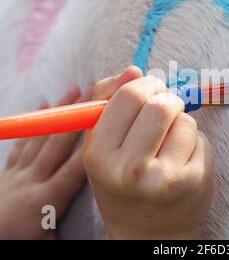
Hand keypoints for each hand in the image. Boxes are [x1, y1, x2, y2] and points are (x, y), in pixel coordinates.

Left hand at [0, 87, 87, 238]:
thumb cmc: (16, 243)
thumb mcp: (48, 241)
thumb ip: (71, 221)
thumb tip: (98, 213)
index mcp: (45, 200)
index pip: (76, 168)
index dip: (95, 144)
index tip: (111, 123)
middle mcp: (30, 180)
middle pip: (58, 142)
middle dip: (78, 116)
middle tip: (94, 94)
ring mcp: (16, 173)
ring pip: (41, 136)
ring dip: (59, 112)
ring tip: (74, 91)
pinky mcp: (7, 172)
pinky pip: (22, 142)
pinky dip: (35, 123)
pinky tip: (42, 106)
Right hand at [83, 66, 214, 239]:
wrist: (147, 231)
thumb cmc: (122, 181)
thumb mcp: (102, 144)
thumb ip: (109, 100)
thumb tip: (133, 69)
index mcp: (100, 154)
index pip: (130, 95)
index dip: (145, 86)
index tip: (150, 91)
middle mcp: (130, 169)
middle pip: (162, 104)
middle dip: (167, 100)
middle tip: (165, 111)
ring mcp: (165, 178)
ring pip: (185, 120)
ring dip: (181, 124)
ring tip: (170, 145)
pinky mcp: (194, 183)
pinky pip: (201, 139)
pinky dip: (194, 142)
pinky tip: (184, 161)